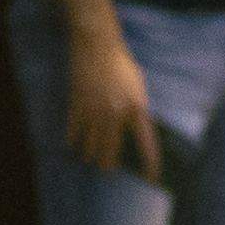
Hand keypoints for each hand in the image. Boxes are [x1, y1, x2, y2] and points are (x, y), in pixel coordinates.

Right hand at [57, 10, 165, 180]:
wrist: (97, 45)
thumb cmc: (121, 64)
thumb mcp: (139, 87)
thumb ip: (139, 110)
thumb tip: (136, 132)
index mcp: (136, 108)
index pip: (147, 144)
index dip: (150, 165)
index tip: (152, 178)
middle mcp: (116, 114)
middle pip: (109, 156)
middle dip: (108, 166)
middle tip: (109, 168)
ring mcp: (94, 112)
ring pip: (89, 151)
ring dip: (91, 156)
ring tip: (92, 157)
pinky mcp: (77, 107)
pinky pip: (73, 136)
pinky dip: (74, 143)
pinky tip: (75, 146)